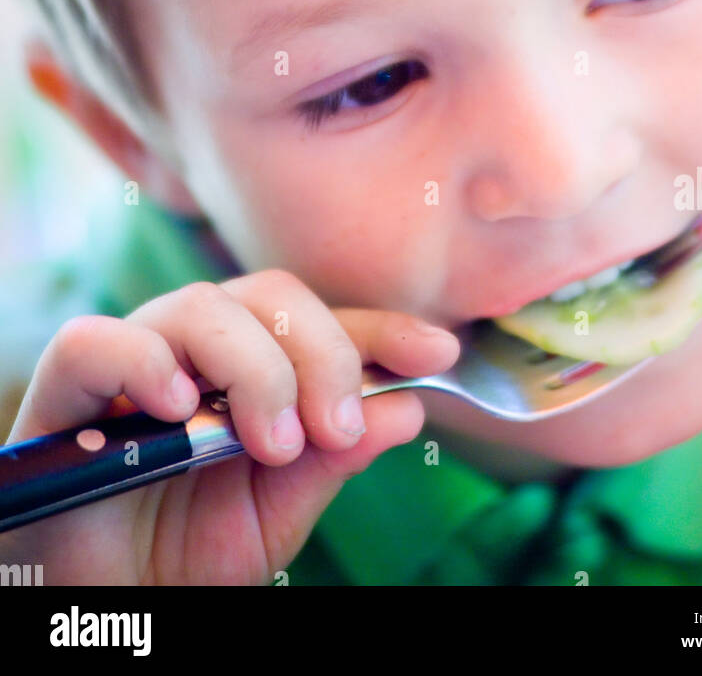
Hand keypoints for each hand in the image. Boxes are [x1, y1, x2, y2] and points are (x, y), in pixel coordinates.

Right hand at [0, 271, 459, 584]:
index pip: (322, 322)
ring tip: (273, 443)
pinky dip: (143, 362)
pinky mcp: (65, 391)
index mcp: (248, 368)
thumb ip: (332, 459)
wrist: (102, 603)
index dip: (382, 329)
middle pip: (270, 295)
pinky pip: (96, 341)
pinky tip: (179, 409)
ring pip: (201, 307)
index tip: (439, 350)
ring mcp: (130, 360)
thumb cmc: (183, 555)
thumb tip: (408, 407)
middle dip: (323, 353)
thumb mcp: (275, 514)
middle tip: (336, 428)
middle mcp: (193, 349)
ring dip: (256, 369)